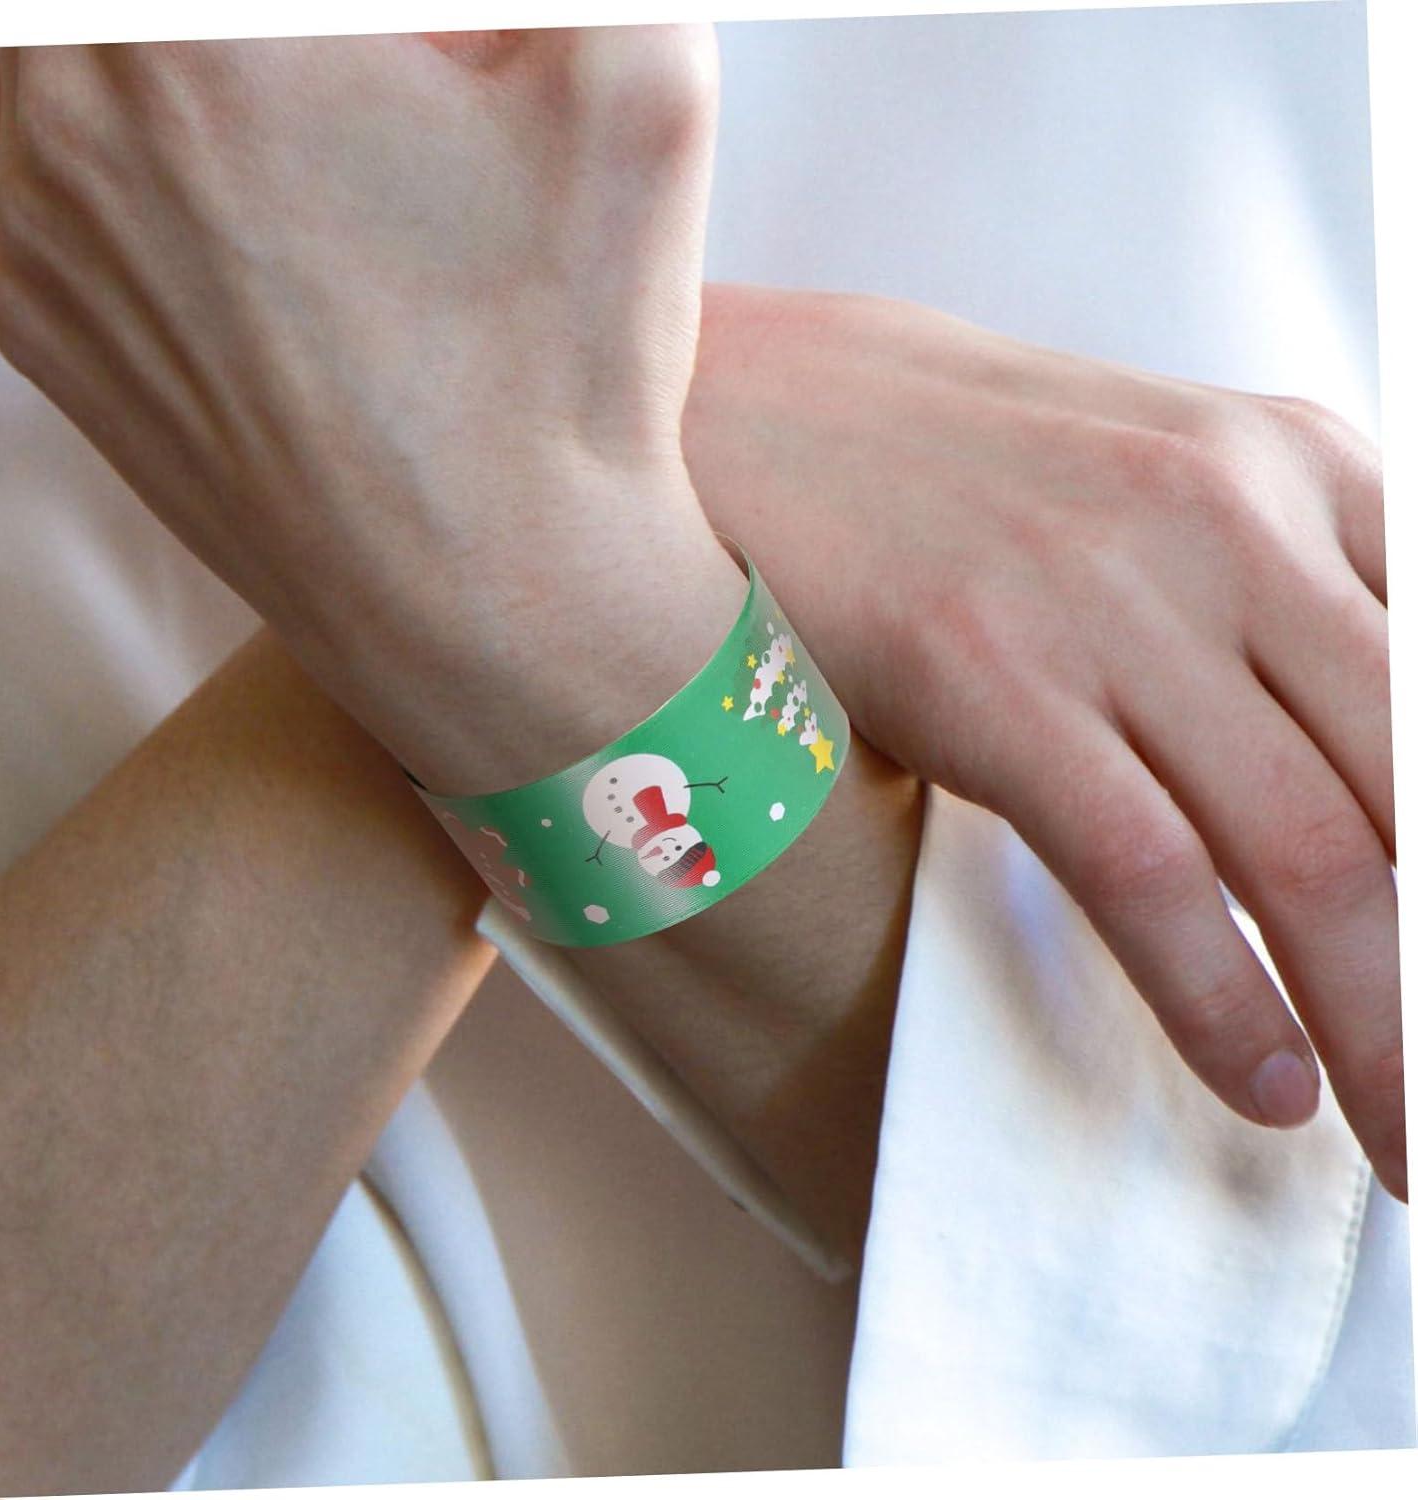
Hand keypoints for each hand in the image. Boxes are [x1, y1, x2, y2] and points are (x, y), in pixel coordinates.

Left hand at [0, 31, 744, 791]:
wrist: (497, 608)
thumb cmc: (561, 371)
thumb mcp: (641, 79)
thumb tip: (489, 12)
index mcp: (190, 26)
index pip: (281, 4)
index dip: (387, 40)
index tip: (427, 69)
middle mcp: (66, 106)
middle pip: (174, 22)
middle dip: (294, 51)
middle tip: (390, 103)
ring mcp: (32, 230)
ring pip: (89, 55)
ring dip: (192, 66)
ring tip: (324, 151)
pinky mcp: (38, 328)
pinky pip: (56, 171)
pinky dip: (142, 156)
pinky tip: (262, 225)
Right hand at [688, 285, 1402, 1200]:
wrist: (757, 412)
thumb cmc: (956, 474)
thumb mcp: (1157, 488)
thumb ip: (1279, 602)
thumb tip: (1363, 785)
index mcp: (1299, 464)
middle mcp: (1230, 518)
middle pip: (1413, 793)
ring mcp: (1107, 596)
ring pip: (1308, 850)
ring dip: (1383, 1026)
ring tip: (1403, 1135)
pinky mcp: (989, 673)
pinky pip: (1148, 869)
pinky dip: (1221, 999)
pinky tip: (1263, 1080)